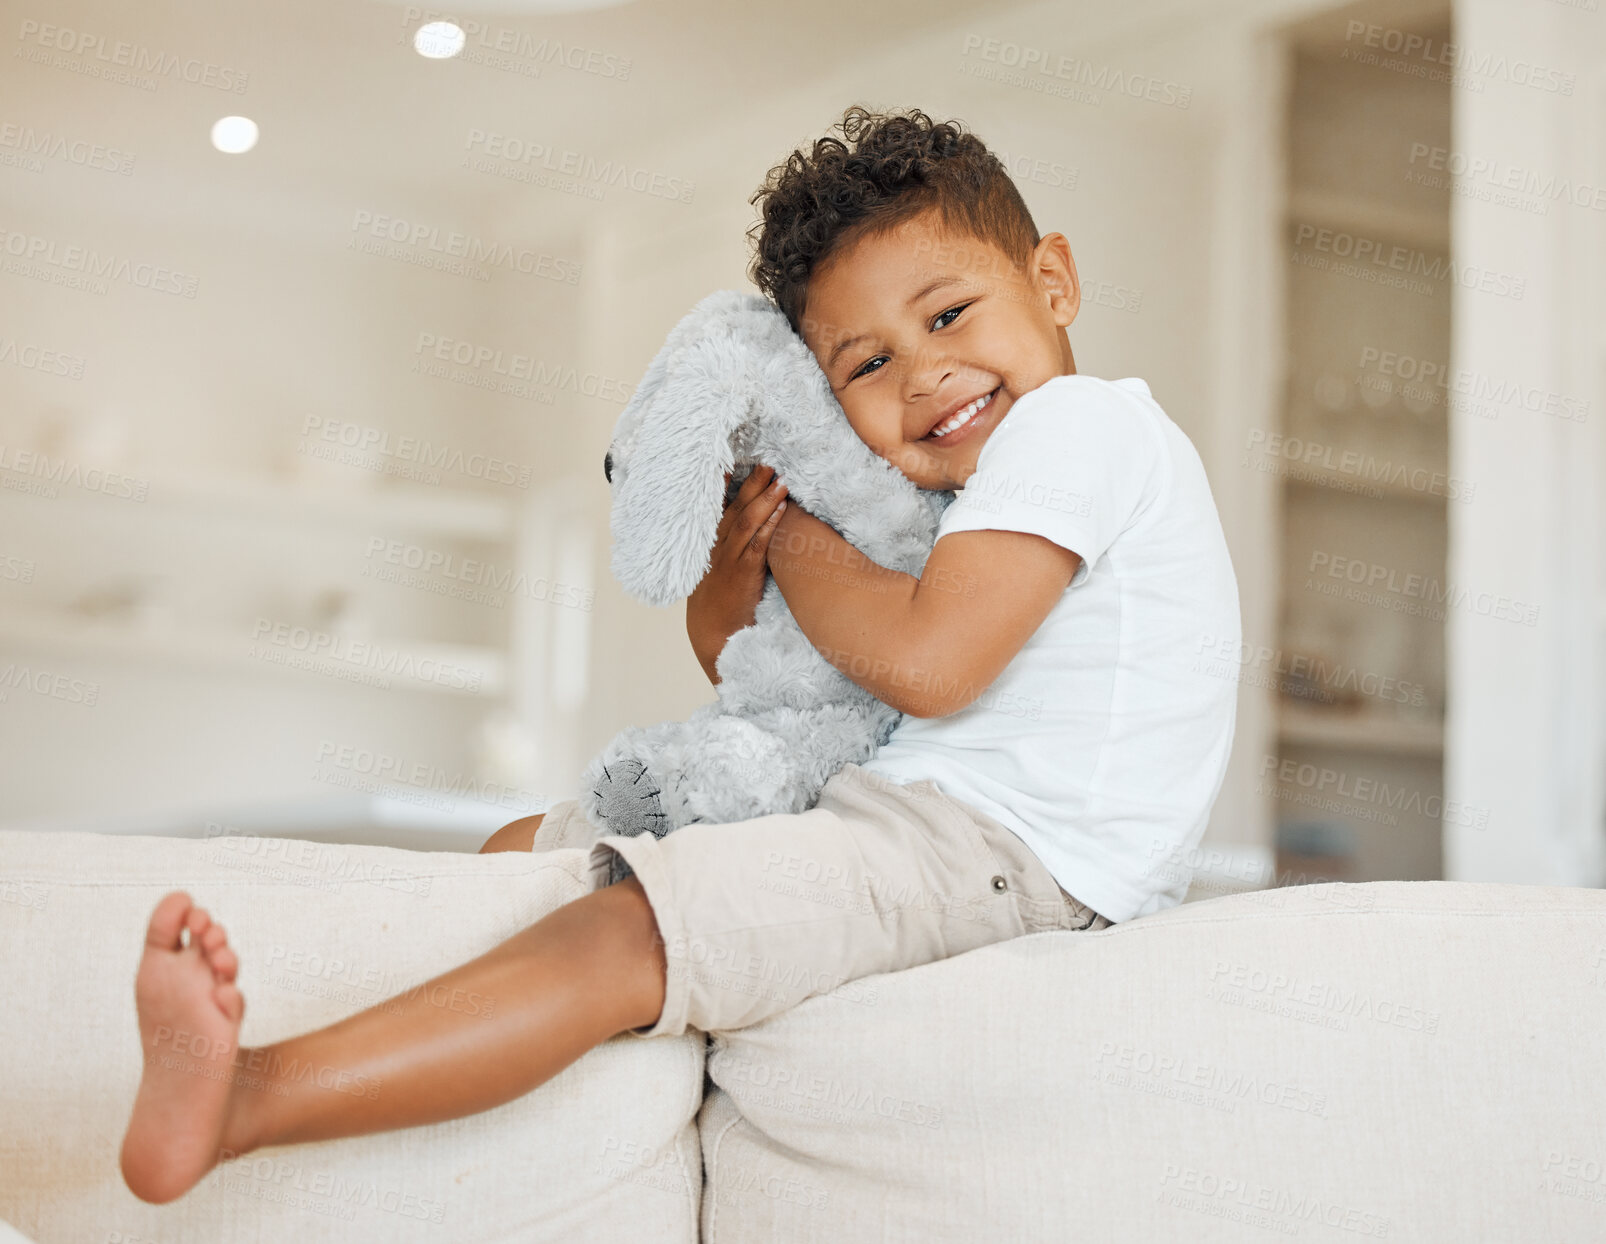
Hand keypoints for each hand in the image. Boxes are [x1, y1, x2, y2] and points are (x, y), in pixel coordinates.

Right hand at [686, 463, 788, 683]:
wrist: (713, 632)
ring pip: (746, 521)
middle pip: (737, 506)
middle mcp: (719, 544)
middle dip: (754, 483)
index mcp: (715, 540)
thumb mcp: (724, 567)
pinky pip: (756, 544)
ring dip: (765, 499)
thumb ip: (738, 544)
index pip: (722, 505)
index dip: (730, 482)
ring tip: (781, 480)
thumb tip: (760, 525)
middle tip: (770, 461)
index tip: (740, 459)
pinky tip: (780, 511)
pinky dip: (769, 526)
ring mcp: (728, 557)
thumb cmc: (723, 598)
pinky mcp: (742, 573)